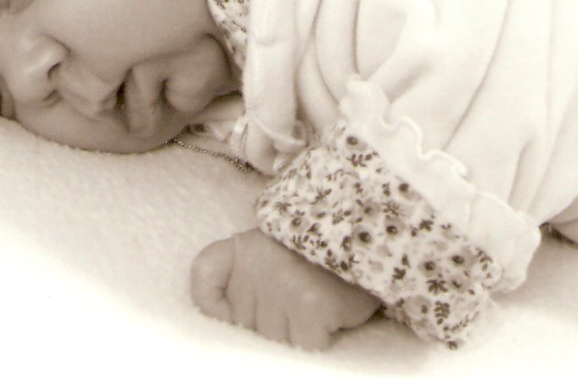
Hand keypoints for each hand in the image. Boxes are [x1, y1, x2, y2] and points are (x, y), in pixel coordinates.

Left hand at [190, 229, 380, 349]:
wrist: (374, 232)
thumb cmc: (322, 255)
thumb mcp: (273, 251)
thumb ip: (244, 277)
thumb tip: (228, 322)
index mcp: (243, 246)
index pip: (204, 275)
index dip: (213, 305)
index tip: (230, 315)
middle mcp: (256, 262)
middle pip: (245, 324)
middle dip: (270, 324)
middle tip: (298, 302)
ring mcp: (280, 283)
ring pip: (273, 340)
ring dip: (295, 334)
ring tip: (316, 307)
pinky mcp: (307, 304)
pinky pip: (303, 346)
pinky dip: (319, 340)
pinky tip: (331, 315)